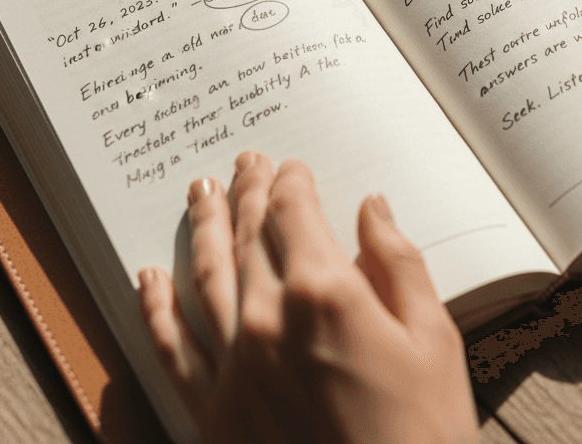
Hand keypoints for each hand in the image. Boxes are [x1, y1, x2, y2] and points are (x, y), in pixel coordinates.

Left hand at [138, 153, 479, 443]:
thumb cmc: (421, 432)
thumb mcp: (432, 336)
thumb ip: (398, 263)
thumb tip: (372, 209)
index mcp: (325, 292)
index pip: (293, 211)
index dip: (291, 182)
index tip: (291, 168)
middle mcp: (268, 319)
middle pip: (247, 235)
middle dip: (246, 192)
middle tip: (243, 164)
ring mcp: (235, 366)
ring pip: (206, 276)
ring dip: (202, 228)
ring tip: (200, 192)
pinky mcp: (215, 411)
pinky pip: (173, 348)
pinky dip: (156, 308)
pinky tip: (149, 279)